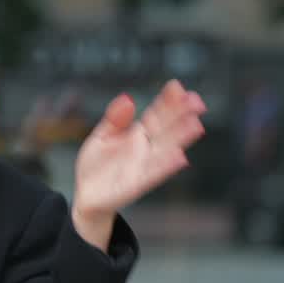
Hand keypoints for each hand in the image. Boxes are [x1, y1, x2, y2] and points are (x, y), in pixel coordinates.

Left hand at [72, 80, 207, 246]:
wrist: (86, 196)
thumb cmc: (96, 166)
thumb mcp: (101, 138)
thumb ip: (114, 120)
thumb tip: (127, 98)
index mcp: (137, 136)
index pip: (156, 116)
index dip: (166, 102)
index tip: (177, 86)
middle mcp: (145, 150)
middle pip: (166, 130)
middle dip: (180, 116)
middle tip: (197, 101)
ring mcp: (142, 167)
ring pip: (164, 151)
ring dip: (180, 140)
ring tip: (195, 125)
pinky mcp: (135, 185)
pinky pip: (152, 174)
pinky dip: (165, 166)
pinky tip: (179, 157)